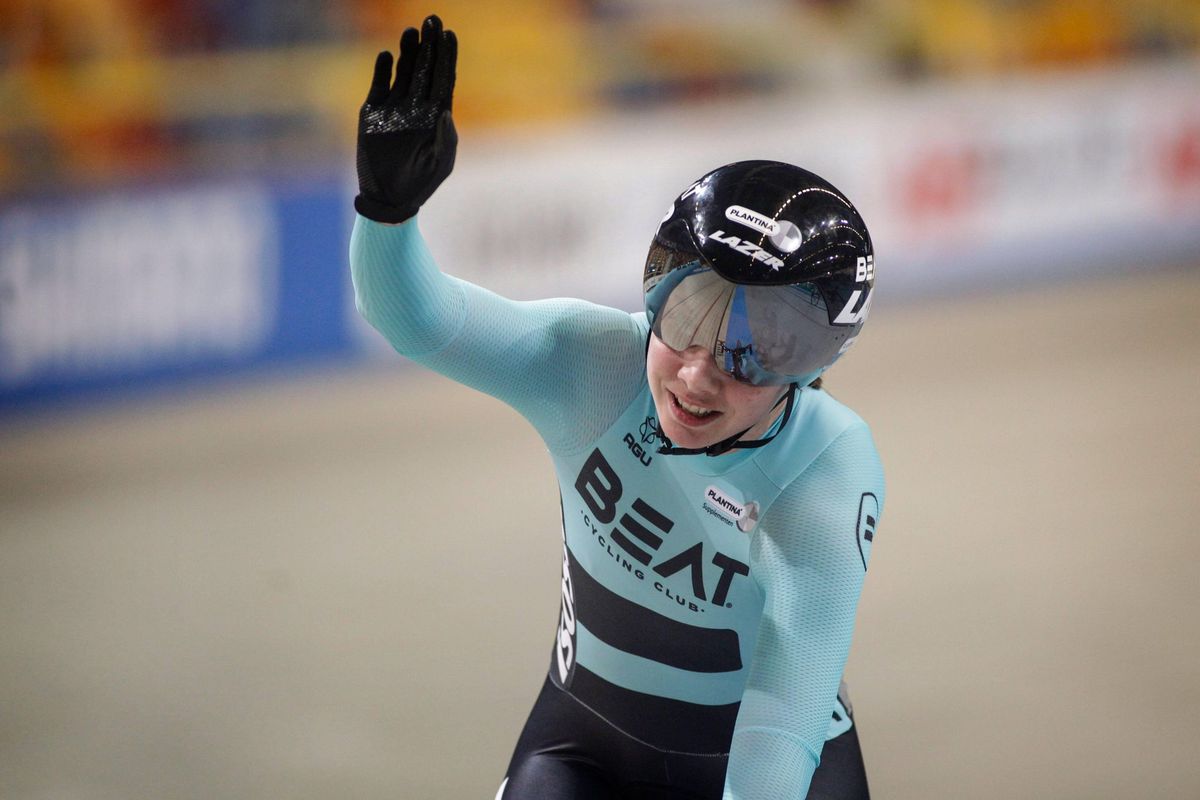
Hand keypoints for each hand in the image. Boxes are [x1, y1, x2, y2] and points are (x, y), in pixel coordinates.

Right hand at [355, 15, 457, 222]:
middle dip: (430, 45)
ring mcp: (395, 107)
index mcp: (438, 115)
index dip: (447, 57)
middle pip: (425, 68)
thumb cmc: (421, 183)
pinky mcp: (373, 112)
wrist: (389, 197)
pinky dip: (383, 70)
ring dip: (408, 51)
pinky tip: (388, 55)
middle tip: (432, 20)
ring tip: (412, 31)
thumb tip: (447, 113)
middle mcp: (417, 106)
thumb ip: (445, 139)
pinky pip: (379, 84)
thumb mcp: (440, 164)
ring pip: (403, 72)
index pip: (444, 79)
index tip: (450, 35)